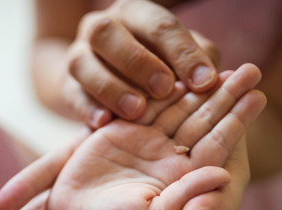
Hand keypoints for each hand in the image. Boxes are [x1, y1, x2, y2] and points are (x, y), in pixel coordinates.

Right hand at [63, 0, 219, 127]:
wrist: (106, 82)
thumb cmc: (157, 69)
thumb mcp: (179, 61)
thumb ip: (196, 63)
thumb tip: (214, 79)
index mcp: (137, 15)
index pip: (159, 25)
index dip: (182, 53)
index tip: (204, 82)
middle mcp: (103, 29)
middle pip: (108, 33)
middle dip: (138, 62)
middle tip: (164, 89)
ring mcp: (79, 56)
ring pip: (82, 62)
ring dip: (110, 86)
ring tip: (135, 110)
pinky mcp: (66, 86)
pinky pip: (71, 94)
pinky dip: (88, 108)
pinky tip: (106, 122)